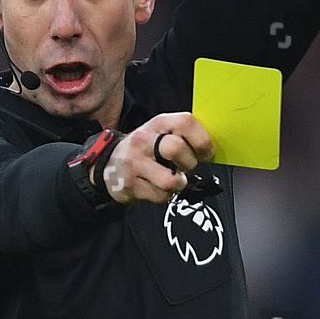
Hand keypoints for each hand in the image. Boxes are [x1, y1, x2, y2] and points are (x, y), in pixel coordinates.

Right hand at [94, 113, 214, 205]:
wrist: (108, 164)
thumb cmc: (144, 149)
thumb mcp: (160, 133)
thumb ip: (184, 136)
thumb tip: (211, 149)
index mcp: (158, 124)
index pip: (185, 122)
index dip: (202, 140)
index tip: (206, 153)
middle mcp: (144, 140)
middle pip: (176, 149)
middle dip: (189, 163)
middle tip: (186, 167)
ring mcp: (135, 163)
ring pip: (170, 180)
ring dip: (179, 184)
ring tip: (173, 179)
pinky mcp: (131, 185)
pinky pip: (160, 196)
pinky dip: (165, 195)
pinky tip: (157, 186)